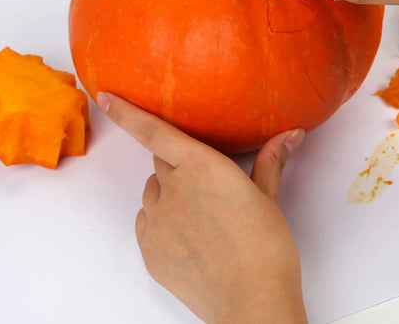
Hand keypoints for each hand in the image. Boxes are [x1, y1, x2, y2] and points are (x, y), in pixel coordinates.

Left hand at [97, 92, 306, 323]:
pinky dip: (159, 222)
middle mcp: (172, 188)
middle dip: (177, 166)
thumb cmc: (264, 246)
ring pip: (152, 193)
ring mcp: (156, 220)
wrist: (252, 300)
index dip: (127, 113)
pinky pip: (146, 222)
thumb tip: (292, 134)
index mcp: (200, 166)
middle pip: (160, 162)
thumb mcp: (267, 197)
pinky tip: (186, 236)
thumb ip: (271, 160)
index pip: (153, 131)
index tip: (106, 98)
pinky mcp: (149, 249)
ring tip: (198, 217)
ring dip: (168, 194)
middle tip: (204, 186)